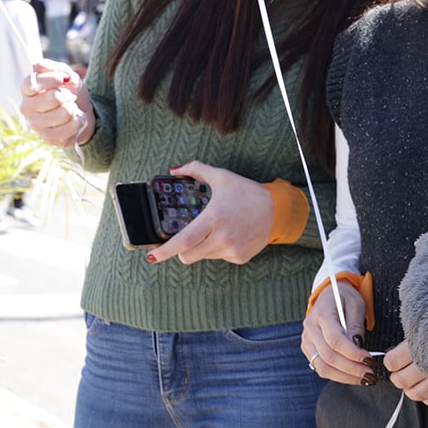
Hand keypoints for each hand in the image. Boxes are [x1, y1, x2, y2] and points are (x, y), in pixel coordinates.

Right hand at [18, 59, 93, 146]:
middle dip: (67, 95)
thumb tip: (37, 66)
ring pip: (64, 113)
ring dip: (74, 109)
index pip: (32, 83)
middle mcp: (27, 108)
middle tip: (69, 96)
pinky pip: (69, 128)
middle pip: (53, 98)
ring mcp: (36, 125)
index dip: (50, 79)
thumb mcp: (65, 74)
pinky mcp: (48, 138)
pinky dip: (78, 122)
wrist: (81, 112)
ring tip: (72, 108)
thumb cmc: (69, 91)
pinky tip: (76, 120)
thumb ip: (53, 68)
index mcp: (28, 90)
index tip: (63, 79)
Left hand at [146, 161, 273, 264]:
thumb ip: (195, 170)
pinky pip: (220, 257)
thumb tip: (174, 169)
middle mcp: (222, 237)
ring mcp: (232, 249)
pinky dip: (219, 249)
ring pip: (204, 256)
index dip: (164, 251)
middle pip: (188, 256)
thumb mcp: (221, 176)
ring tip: (217, 230)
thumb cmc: (246, 192)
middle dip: (181, 250)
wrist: (276, 208)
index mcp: (213, 218)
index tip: (152, 256)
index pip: (183, 241)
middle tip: (186, 238)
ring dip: (202, 247)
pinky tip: (230, 235)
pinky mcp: (240, 257)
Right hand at [301, 280, 373, 385]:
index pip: (335, 340)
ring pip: (322, 367)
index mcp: (321, 314)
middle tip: (370, 375)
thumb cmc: (345, 297)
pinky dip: (337, 375)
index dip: (353, 353)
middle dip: (352, 369)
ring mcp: (307, 340)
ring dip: (345, 377)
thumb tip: (358, 347)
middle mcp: (310, 328)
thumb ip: (356, 326)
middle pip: (328, 356)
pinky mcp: (308, 349)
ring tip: (364, 379)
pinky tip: (352, 376)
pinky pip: (320, 368)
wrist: (329, 294)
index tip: (369, 360)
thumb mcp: (356, 304)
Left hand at [384, 340, 427, 404]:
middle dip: (398, 377)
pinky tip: (427, 386)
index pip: (393, 362)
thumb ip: (410, 337)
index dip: (390, 360)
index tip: (392, 358)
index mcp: (421, 345)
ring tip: (413, 380)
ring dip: (411, 389)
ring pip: (417, 393)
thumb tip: (392, 351)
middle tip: (400, 371)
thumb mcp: (425, 324)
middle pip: (402, 380)